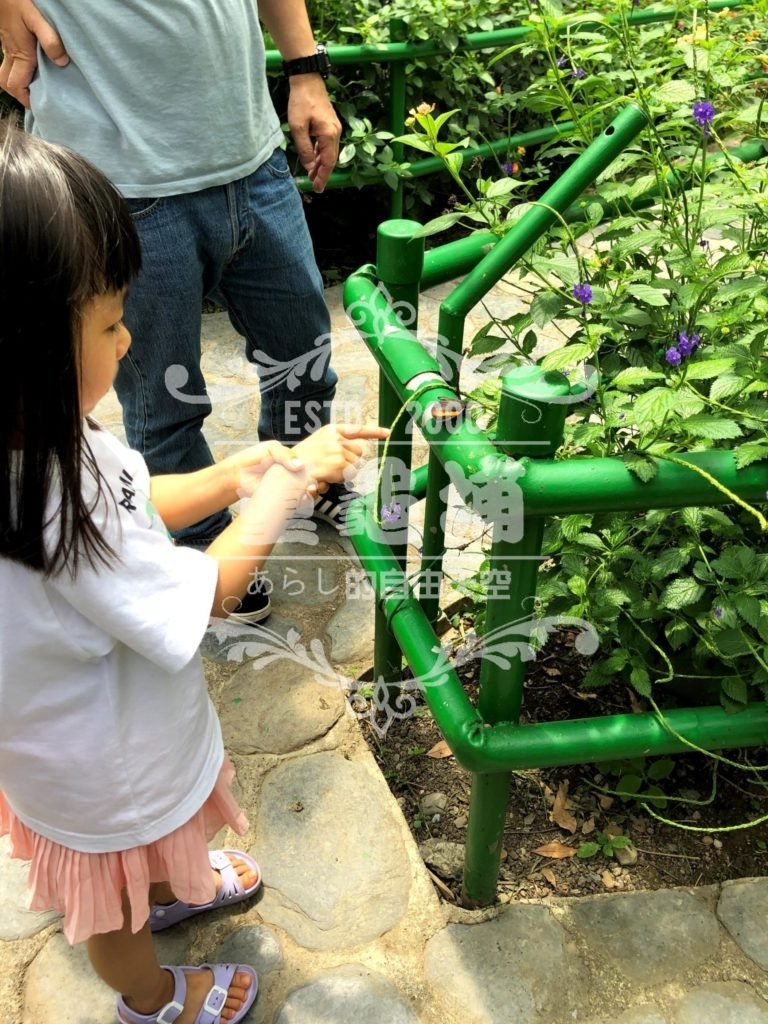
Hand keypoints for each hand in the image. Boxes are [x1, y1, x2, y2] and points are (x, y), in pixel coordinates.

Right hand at [0, 0, 67, 107]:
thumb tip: (62, 62)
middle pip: (7, 83)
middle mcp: (11, 52)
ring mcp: (7, 45)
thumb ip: (49, 40)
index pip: (15, 86)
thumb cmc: (18, 0)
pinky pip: (10, 60)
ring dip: (17, 81)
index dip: (25, 99)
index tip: (38, 106)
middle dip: (19, 94)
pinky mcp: (8, 37)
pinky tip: (32, 66)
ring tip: (34, 86)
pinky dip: (18, 68)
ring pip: (6, 72)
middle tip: (35, 99)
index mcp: (19, 54)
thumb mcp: (37, 18)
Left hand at [237, 459, 317, 542]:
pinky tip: (302, 501)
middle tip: (311, 487)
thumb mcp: (269, 449)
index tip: (313, 475)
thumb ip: (285, 454)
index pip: (306, 464)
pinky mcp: (281, 498)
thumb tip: (300, 465)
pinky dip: (301, 503)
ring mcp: (286, 486)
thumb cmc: (251, 459)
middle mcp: (289, 473)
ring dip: (309, 494)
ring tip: (306, 495)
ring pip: (303, 491)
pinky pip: (294, 501)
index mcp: (289, 459)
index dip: (312, 470)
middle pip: (307, 479)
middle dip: (313, 484)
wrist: (235, 476)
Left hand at [287, 75, 340, 192]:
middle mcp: (335, 133)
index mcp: (329, 135)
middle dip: (322, 173)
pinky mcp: (330, 124)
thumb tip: (309, 166)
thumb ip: (304, 149)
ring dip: (321, 164)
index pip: (328, 162)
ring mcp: (334, 128)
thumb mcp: (298, 128)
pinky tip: (313, 159)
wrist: (307, 79)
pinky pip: (327, 144)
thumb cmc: (301, 101)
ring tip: (312, 175)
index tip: (317, 188)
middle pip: (331, 159)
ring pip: (329, 152)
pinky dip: (320, 154)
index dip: (323, 176)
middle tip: (314, 185)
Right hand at [292, 423, 388, 482]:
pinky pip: (349, 474)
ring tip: (326, 471)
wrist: (288, 469)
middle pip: (359, 452)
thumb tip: (358, 451)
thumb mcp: (318, 443)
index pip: (358, 429)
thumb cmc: (302, 460)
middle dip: (351, 461)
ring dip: (344, 472)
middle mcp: (336, 438)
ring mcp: (338, 450)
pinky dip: (340, 478)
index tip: (388, 432)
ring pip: (355, 465)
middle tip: (333, 466)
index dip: (375, 431)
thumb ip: (337, 444)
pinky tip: (327, 476)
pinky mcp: (339, 463)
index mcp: (331, 430)